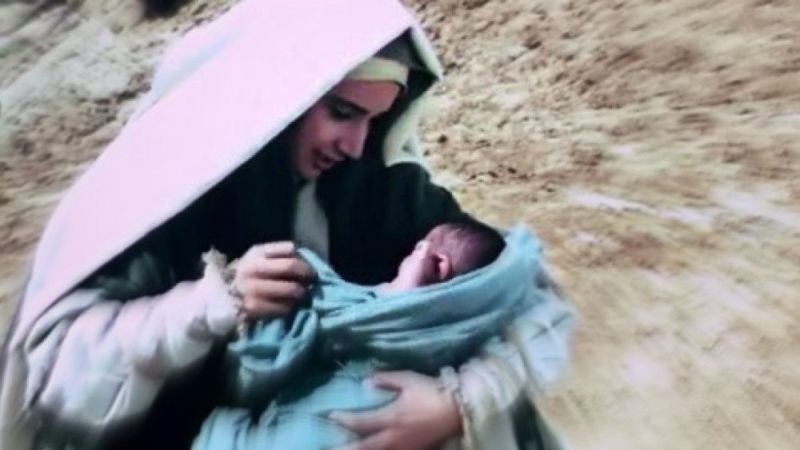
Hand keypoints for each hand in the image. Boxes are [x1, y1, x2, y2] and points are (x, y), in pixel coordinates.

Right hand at [233, 241, 315, 319]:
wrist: (219, 296)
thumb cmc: (247, 275)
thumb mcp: (258, 258)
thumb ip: (279, 255)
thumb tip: (306, 261)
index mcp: (256, 253)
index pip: (289, 248)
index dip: (303, 259)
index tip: (308, 268)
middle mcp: (253, 268)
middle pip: (291, 266)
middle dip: (307, 274)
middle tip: (312, 281)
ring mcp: (252, 288)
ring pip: (290, 288)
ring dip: (302, 292)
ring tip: (303, 295)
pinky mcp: (253, 308)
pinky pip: (282, 308)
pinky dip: (291, 307)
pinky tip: (290, 306)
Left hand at [330, 371, 461, 449]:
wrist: (457, 410)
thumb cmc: (431, 391)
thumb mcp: (407, 379)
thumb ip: (385, 380)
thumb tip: (365, 383)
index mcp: (390, 417)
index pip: (360, 423)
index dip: (342, 420)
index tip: (330, 416)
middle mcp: (393, 437)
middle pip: (363, 448)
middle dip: (345, 448)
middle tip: (329, 448)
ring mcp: (404, 447)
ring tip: (349, 449)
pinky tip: (375, 449)